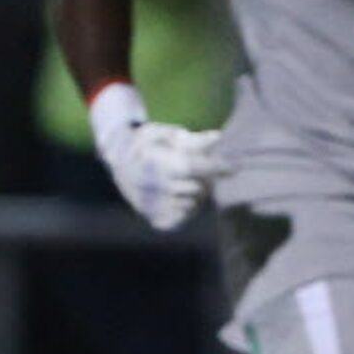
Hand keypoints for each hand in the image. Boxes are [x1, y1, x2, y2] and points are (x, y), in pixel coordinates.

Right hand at [89, 82, 219, 230]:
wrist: (118, 161)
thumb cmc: (147, 143)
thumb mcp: (164, 133)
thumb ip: (191, 139)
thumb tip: (218, 137)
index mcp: (154, 165)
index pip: (192, 167)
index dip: (217, 167)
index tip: (235, 166)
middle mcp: (152, 189)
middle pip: (197, 188)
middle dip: (206, 178)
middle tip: (201, 168)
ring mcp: (153, 207)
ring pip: (193, 203)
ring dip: (196, 192)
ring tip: (183, 180)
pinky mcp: (156, 220)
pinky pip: (185, 216)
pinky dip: (187, 206)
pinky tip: (178, 195)